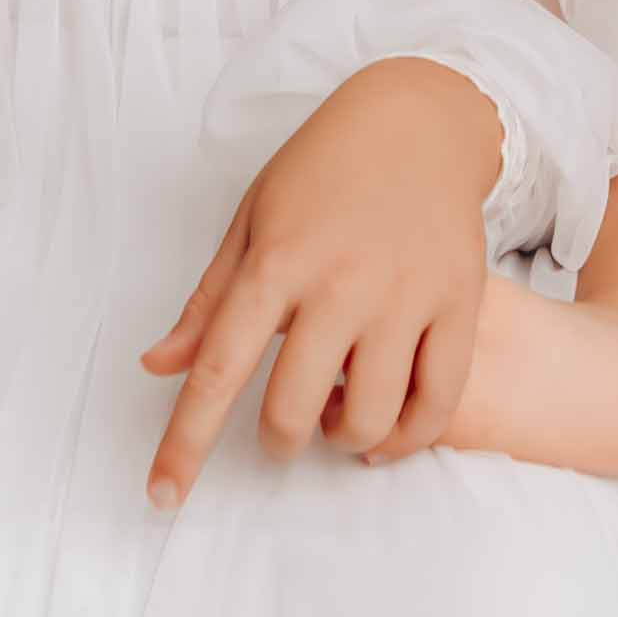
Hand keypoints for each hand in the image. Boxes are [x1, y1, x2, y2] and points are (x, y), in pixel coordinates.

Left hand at [141, 61, 499, 503]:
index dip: (185, 442)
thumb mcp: (251, 222)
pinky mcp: (459, 303)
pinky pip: (438, 400)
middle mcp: (339, 284)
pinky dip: (408, 435)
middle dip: (278, 440)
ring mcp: (405, 296)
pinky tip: (388, 432)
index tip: (162, 494)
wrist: (419, 121)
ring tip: (335, 415)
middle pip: (293, 406)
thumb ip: (208, 303)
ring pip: (368, 415)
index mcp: (276, 263)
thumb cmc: (322, 170)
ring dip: (341, 438)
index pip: (218, 369)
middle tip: (280, 431)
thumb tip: (158, 367)